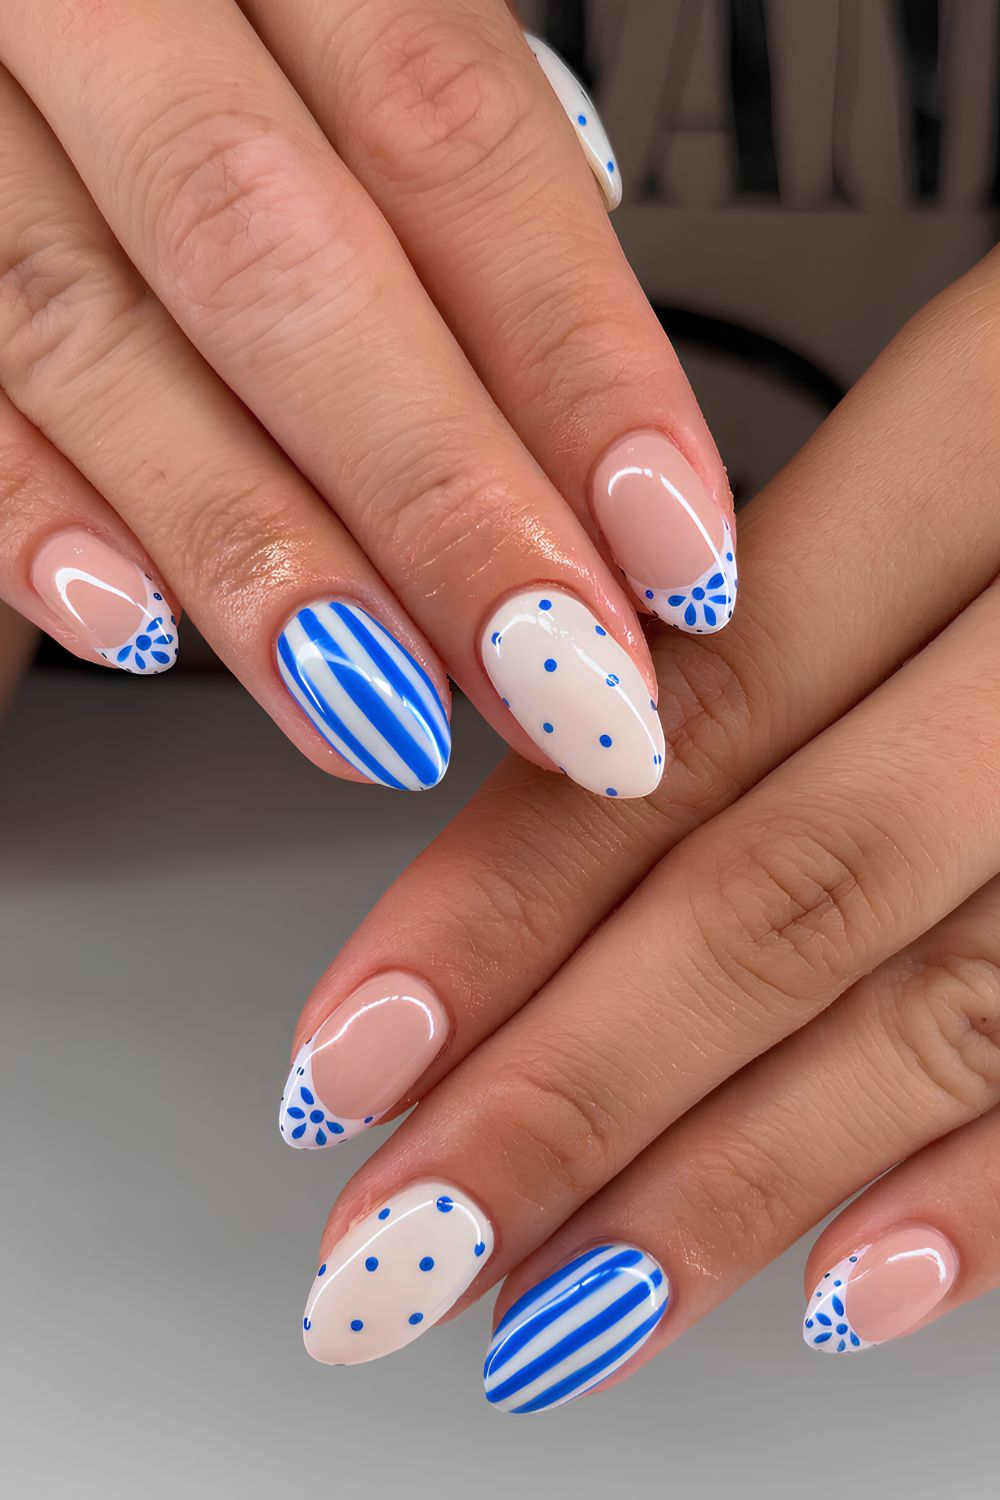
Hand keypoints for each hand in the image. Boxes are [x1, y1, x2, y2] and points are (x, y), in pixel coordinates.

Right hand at [0, 3, 733, 797]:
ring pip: (96, 335)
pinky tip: (139, 627)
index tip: (669, 544)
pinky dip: (32, 513)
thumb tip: (585, 417)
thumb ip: (440, 186)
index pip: (448, 132)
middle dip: (434, 495)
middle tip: (552, 672)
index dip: (574, 355)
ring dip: (259, 552)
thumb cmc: (209, 10)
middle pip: (280, 253)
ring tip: (386, 706)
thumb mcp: (336, 26)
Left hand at [279, 248, 999, 1400]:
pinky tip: (842, 1285)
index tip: (357, 1056)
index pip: (697, 712)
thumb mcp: (960, 417)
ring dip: (737, 1184)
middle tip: (404, 1243)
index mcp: (991, 437)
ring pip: (942, 1004)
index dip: (510, 901)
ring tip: (562, 1309)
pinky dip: (980, 1186)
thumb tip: (551, 806)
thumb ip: (771, 605)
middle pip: (790, 889)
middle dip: (574, 1094)